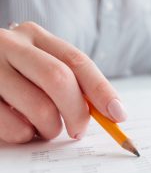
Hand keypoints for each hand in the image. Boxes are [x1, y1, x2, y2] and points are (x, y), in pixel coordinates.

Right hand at [0, 22, 126, 143]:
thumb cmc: (13, 75)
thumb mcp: (41, 67)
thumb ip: (72, 83)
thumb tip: (112, 112)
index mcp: (35, 36)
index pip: (77, 62)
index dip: (102, 90)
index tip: (118, 115)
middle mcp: (9, 44)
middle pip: (59, 79)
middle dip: (77, 112)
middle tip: (78, 131)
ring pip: (38, 107)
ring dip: (50, 128)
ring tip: (45, 129)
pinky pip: (11, 126)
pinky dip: (25, 136)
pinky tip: (22, 130)